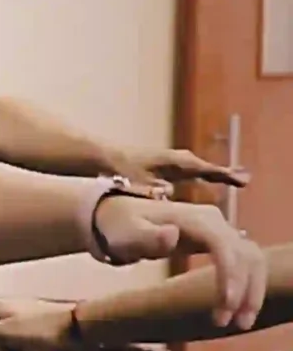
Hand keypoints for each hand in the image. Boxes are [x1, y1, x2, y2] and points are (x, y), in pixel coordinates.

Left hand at [92, 197, 267, 328]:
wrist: (123, 216)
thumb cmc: (122, 227)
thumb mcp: (127, 233)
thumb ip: (147, 237)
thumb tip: (173, 235)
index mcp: (195, 219)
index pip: (223, 245)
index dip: (230, 273)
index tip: (226, 303)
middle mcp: (215, 222)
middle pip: (246, 254)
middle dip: (246, 289)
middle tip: (237, 323)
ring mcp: (220, 231)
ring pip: (252, 259)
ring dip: (252, 290)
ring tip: (242, 322)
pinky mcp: (222, 243)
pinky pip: (245, 263)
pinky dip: (247, 286)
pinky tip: (238, 310)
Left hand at [105, 147, 248, 193]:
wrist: (106, 158)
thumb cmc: (122, 172)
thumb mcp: (140, 184)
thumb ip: (155, 190)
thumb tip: (170, 192)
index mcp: (176, 163)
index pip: (206, 170)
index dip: (224, 176)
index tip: (241, 181)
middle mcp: (178, 160)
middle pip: (207, 168)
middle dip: (225, 174)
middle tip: (245, 180)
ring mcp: (172, 162)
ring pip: (200, 168)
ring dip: (217, 174)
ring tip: (237, 178)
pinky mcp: (165, 166)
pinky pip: (191, 171)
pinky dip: (204, 174)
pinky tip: (209, 180)